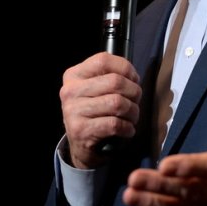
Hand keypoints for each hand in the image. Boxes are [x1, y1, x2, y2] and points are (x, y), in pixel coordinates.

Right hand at [60, 52, 140, 168]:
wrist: (81, 145)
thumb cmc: (94, 112)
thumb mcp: (94, 89)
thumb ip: (108, 76)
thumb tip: (133, 76)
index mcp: (74, 75)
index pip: (103, 60)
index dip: (126, 68)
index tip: (134, 79)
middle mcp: (70, 91)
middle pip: (115, 82)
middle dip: (134, 92)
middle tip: (136, 101)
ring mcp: (73, 111)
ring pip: (117, 103)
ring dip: (133, 112)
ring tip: (133, 117)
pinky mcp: (80, 130)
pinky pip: (115, 124)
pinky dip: (128, 128)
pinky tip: (127, 129)